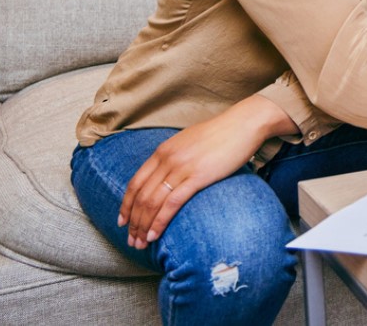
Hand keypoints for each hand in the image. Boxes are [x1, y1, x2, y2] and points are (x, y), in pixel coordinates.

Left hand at [118, 96, 293, 248]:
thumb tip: (169, 174)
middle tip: (132, 240)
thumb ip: (175, 157)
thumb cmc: (221, 134)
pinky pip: (172, 203)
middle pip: (141, 196)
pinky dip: (160, 221)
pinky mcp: (198, 177)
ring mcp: (181, 168)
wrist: (243, 124)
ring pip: (152, 203)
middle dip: (133, 222)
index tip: (123, 221)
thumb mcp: (189, 142)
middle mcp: (167, 160)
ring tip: (141, 243)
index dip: (126, 205)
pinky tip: (155, 234)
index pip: (135, 183)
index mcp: (163, 151)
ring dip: (143, 226)